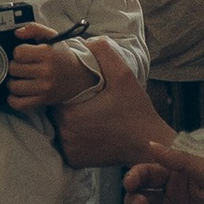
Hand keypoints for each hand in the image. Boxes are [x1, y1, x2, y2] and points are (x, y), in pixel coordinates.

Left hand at [2, 32, 97, 111]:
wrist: (81, 76)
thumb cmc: (63, 56)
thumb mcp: (53, 37)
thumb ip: (34, 29)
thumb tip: (17, 33)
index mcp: (48, 54)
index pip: (19, 52)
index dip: (19, 52)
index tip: (25, 54)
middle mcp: (46, 72)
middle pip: (14, 69)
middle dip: (15, 66)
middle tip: (22, 66)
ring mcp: (45, 88)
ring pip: (14, 86)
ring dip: (13, 82)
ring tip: (20, 78)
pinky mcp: (43, 100)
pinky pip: (19, 104)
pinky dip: (13, 99)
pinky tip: (18, 93)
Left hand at [49, 41, 172, 170]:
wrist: (148, 143)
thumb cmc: (135, 110)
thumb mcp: (123, 76)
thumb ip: (105, 53)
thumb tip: (89, 41)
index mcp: (70, 113)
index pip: (56, 97)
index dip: (68, 93)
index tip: (84, 94)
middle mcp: (65, 134)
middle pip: (57, 114)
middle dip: (70, 108)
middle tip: (91, 106)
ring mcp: (69, 150)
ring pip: (61, 130)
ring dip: (72, 124)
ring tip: (92, 119)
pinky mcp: (75, 161)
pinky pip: (67, 145)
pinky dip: (76, 139)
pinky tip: (92, 133)